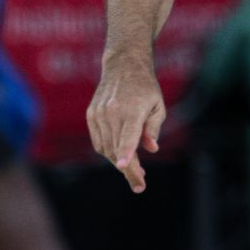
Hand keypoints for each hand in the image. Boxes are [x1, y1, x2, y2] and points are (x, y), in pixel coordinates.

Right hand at [86, 56, 165, 191]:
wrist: (123, 65)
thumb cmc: (145, 87)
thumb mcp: (157, 105)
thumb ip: (153, 128)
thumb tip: (151, 149)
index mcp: (133, 109)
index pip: (127, 135)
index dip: (125, 152)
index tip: (123, 166)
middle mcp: (113, 112)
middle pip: (117, 148)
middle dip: (128, 169)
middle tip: (140, 183)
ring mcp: (99, 114)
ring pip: (106, 148)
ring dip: (118, 162)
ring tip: (135, 170)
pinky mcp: (91, 115)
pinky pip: (98, 141)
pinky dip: (108, 151)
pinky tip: (120, 155)